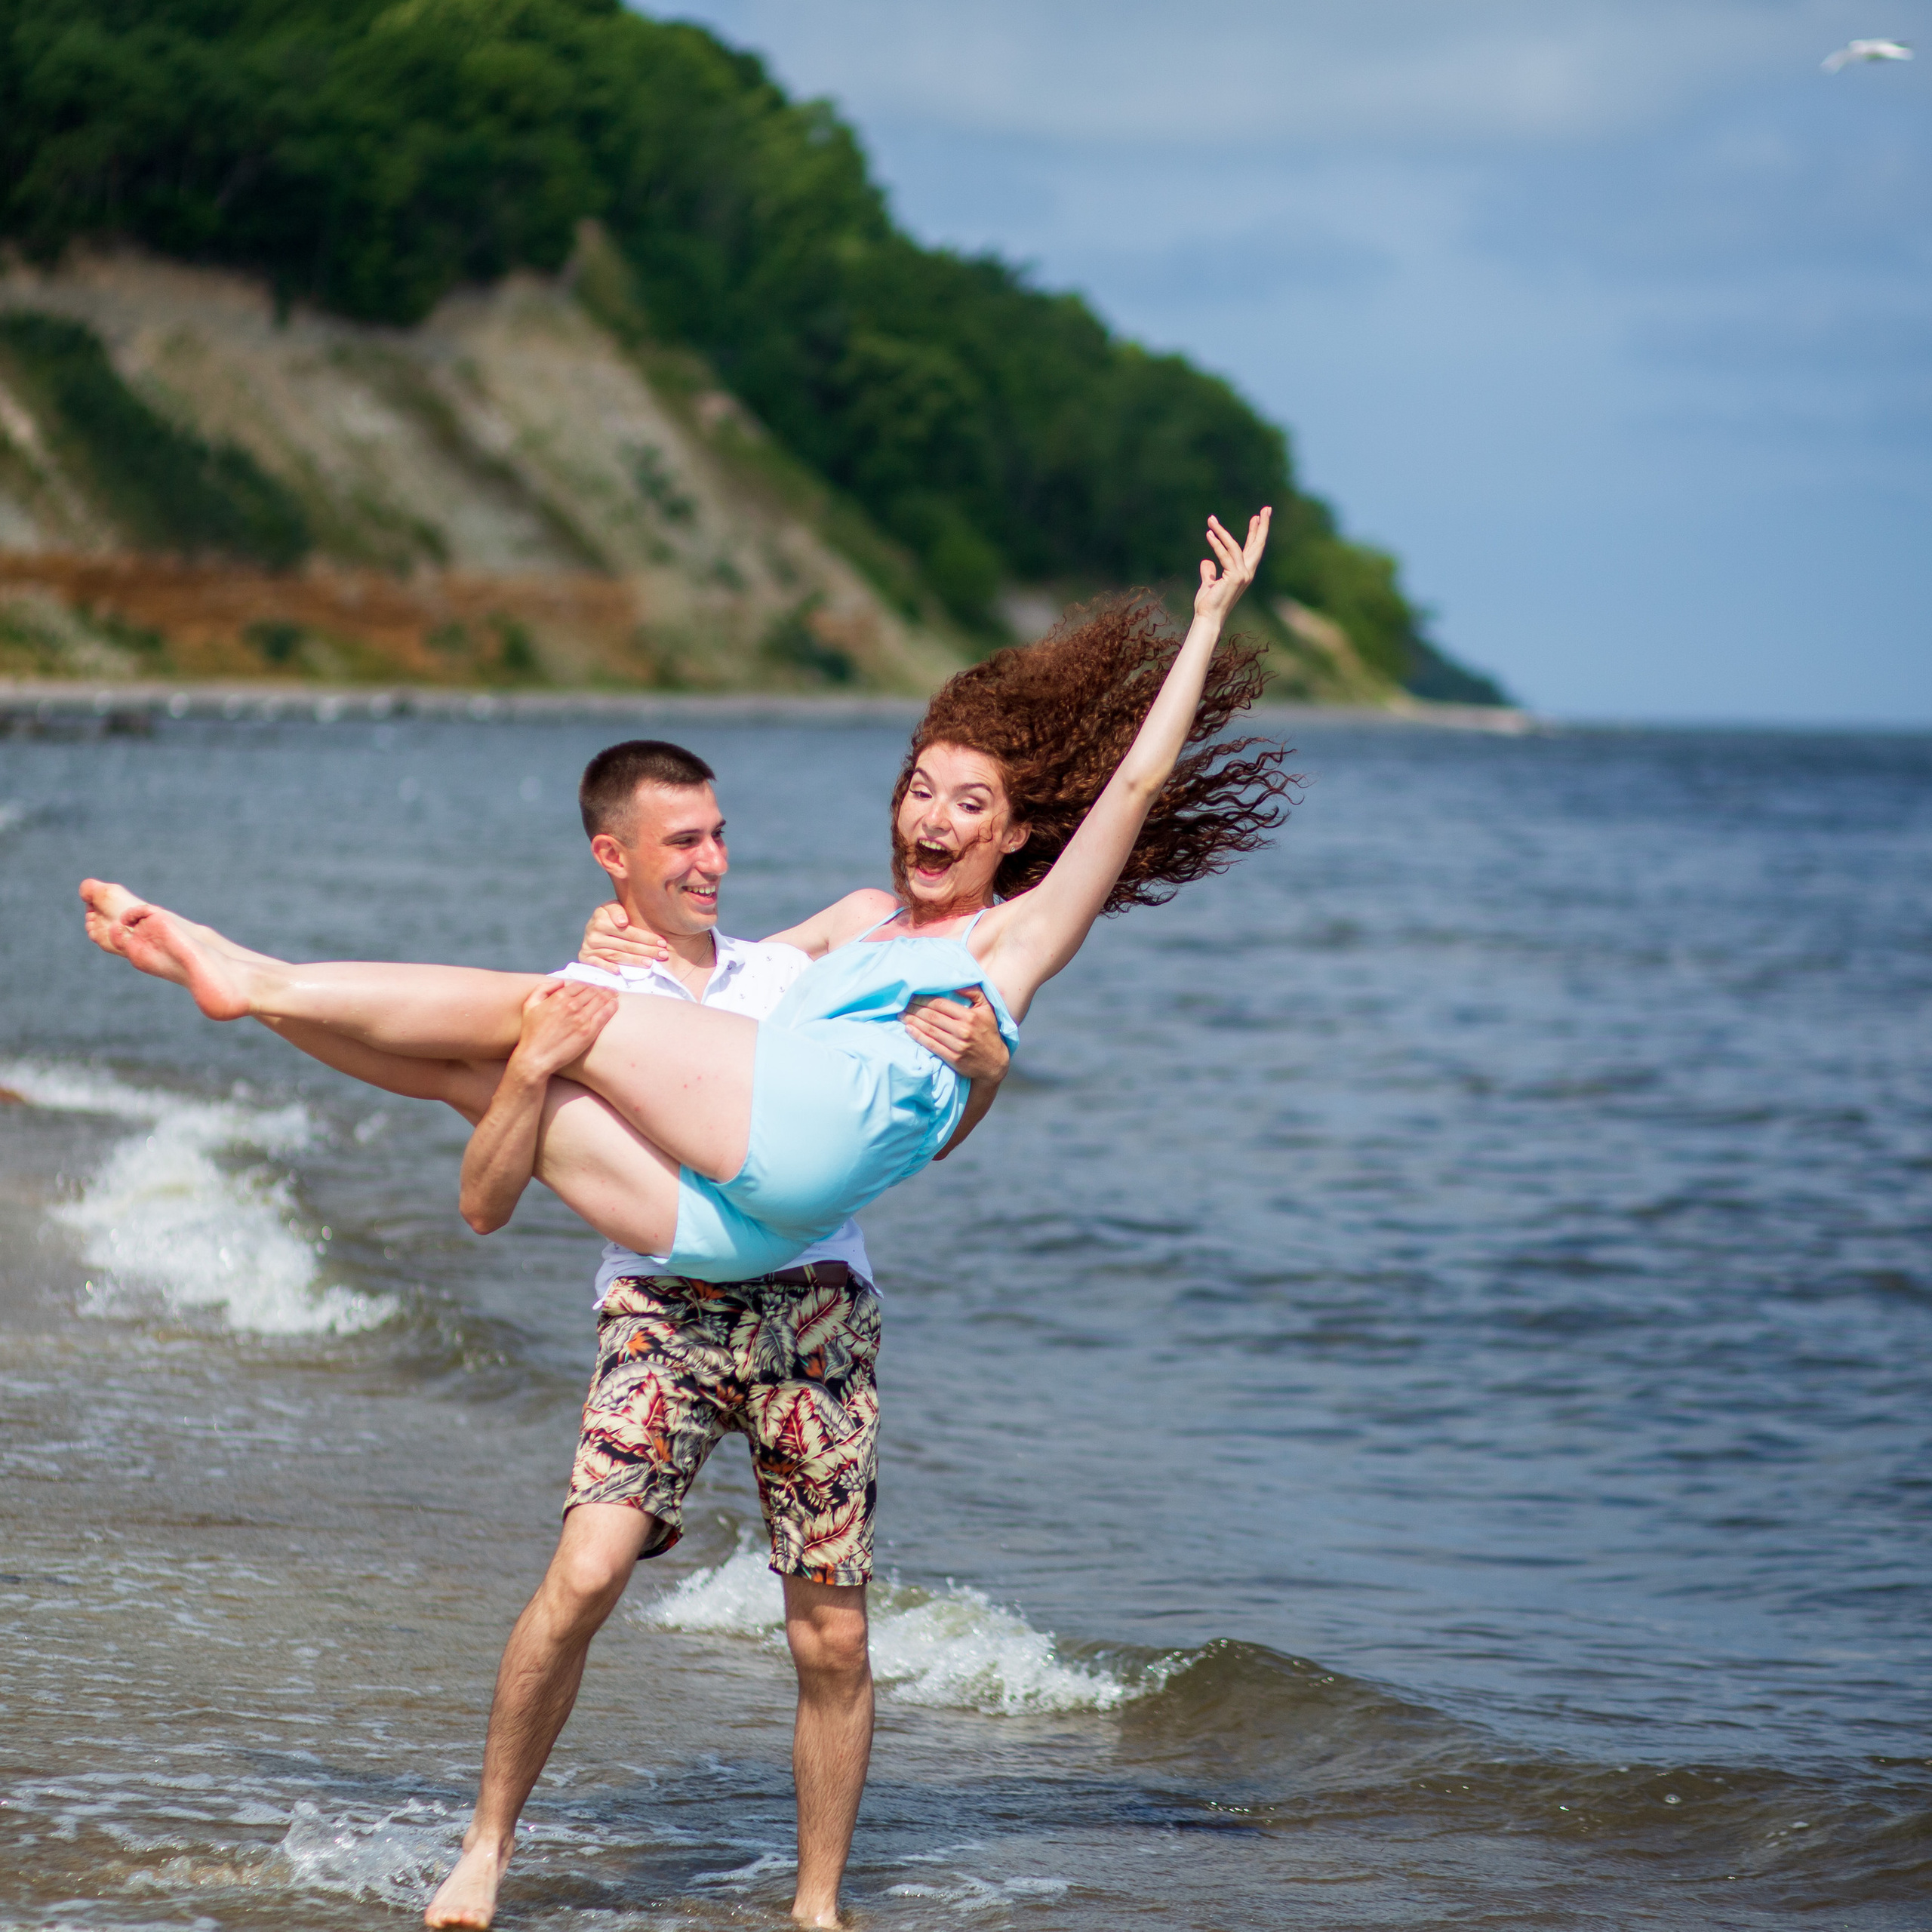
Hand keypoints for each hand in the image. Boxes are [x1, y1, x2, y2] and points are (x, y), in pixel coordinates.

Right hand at [507, 980, 618, 1079]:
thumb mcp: (530, 1004)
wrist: (536, 1057)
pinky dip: (612, 1006)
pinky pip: (605, 1014)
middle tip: (608, 989)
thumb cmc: (531, 1033)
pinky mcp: (589, 1031)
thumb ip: (544, 988)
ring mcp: (581, 1018)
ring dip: (609, 994)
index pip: (580, 985)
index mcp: (559, 997)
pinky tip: (615, 1003)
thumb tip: (561, 982)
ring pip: (600, 1000)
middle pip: (592, 991)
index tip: (593, 987)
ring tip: (614, 994)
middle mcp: (572, 1005)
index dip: (588, 985)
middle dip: (601, 989)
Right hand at [580, 901, 671, 970]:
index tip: (662, 942)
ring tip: (650, 963)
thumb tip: (622, 922)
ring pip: (617, 955)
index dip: (647, 938)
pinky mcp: (585, 957)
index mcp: (601, 918)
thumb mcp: (613, 907)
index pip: (629, 932)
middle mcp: (593, 932)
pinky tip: (619, 972)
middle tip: (663, 954)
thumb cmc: (611, 916)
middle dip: (647, 950)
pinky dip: (608, 968)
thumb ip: (618, 910)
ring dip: (634, 961)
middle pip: (626, 945)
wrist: (593, 926)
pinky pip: (598, 964)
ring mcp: (589, 946)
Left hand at [904, 987, 1008, 1082]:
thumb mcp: (988, 1009)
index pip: (941, 1004)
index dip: (924, 999)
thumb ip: (974, 992)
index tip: (912, 995)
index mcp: (970, 1016)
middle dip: (915, 1009)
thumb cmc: (989, 1032)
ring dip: (912, 1021)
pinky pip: (931, 1045)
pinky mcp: (953, 1058)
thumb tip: (958, 982)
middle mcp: (963, 1030)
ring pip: (929, 1030)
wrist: (994, 1063)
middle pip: (932, 1016)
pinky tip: (908, 1029)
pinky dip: (918, 1036)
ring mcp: (957, 1045)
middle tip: (902, 1004)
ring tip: (901, 1015)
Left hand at [1193, 508, 1270, 623]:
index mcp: (1244, 574)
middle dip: (1261, 526)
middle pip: (1257, 545)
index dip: (1255, 533)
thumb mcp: (1209, 584)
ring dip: (1222, 531)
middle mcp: (1247, 573)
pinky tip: (1209, 533)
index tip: (1256, 517)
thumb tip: (1206, 562)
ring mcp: (1242, 575)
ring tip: (1211, 519)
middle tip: (1266, 508)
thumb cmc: (1208, 604)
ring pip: (1234, 546)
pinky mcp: (1234, 577)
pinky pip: (1224, 555)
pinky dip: (1216, 543)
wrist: (1208, 618)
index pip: (1252, 549)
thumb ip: (1209, 573)